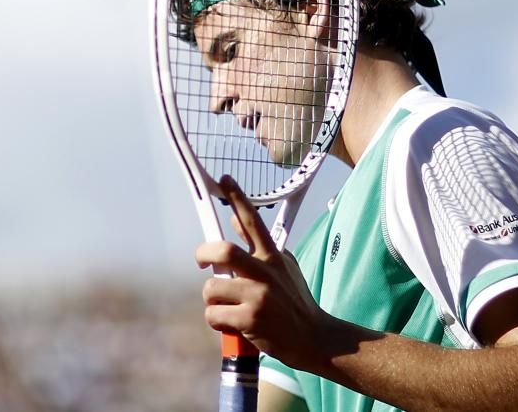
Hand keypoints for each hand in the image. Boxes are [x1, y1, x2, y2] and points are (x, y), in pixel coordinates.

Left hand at [195, 175, 327, 367]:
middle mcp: (265, 273)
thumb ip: (259, 245)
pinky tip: (232, 325)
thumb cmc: (295, 302)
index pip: (254, 221)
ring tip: (227, 307)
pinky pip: (214, 315)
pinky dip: (216, 321)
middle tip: (202, 261)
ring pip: (211, 288)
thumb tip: (234, 218)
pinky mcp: (251, 321)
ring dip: (212, 300)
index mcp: (273, 258)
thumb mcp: (284, 267)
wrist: (315, 338)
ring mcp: (258, 297)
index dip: (238, 198)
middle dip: (204, 253)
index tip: (225, 179)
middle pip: (225, 251)